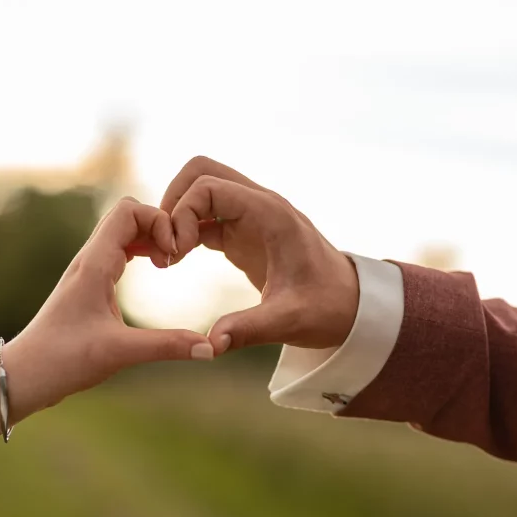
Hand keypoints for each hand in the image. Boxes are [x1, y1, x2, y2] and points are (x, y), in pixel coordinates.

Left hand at [3, 198, 214, 416]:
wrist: (26, 374)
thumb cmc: (63, 360)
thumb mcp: (119, 353)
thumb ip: (166, 346)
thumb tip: (210, 349)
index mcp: (94, 264)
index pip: (129, 210)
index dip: (159, 221)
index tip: (174, 256)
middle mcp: (89, 260)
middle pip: (128, 214)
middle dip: (158, 226)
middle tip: (175, 259)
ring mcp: (88, 271)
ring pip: (123, 232)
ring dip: (150, 238)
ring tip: (168, 264)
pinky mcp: (89, 285)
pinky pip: (118, 251)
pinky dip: (140, 252)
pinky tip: (154, 274)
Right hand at [160, 157, 359, 353]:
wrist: (350, 306)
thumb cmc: (327, 309)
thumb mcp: (289, 321)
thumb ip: (249, 328)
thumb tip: (211, 345)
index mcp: (271, 214)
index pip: (209, 186)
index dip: (182, 214)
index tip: (176, 253)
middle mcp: (259, 205)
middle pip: (201, 172)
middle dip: (174, 202)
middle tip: (166, 246)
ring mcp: (251, 216)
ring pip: (201, 188)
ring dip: (177, 214)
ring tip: (169, 256)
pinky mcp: (244, 232)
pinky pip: (205, 214)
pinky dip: (186, 230)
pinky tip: (177, 261)